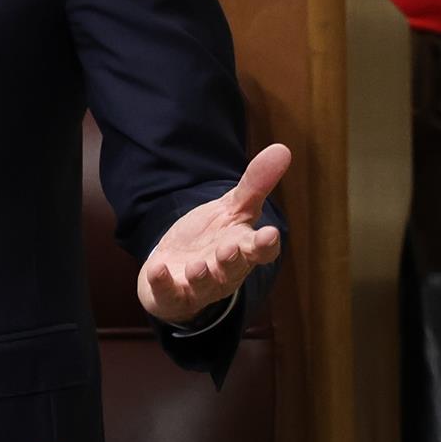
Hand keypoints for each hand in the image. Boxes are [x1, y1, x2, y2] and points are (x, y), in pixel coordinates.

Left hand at [137, 143, 288, 324]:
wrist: (178, 268)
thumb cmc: (212, 239)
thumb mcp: (232, 209)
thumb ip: (254, 185)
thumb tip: (282, 148)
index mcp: (242, 248)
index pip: (261, 250)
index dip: (266, 245)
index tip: (270, 234)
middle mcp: (224, 271)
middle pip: (232, 268)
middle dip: (231, 261)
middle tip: (229, 249)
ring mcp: (198, 285)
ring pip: (204, 284)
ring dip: (201, 276)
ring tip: (197, 266)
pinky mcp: (172, 293)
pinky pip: (168, 292)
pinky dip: (162, 282)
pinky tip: (157, 268)